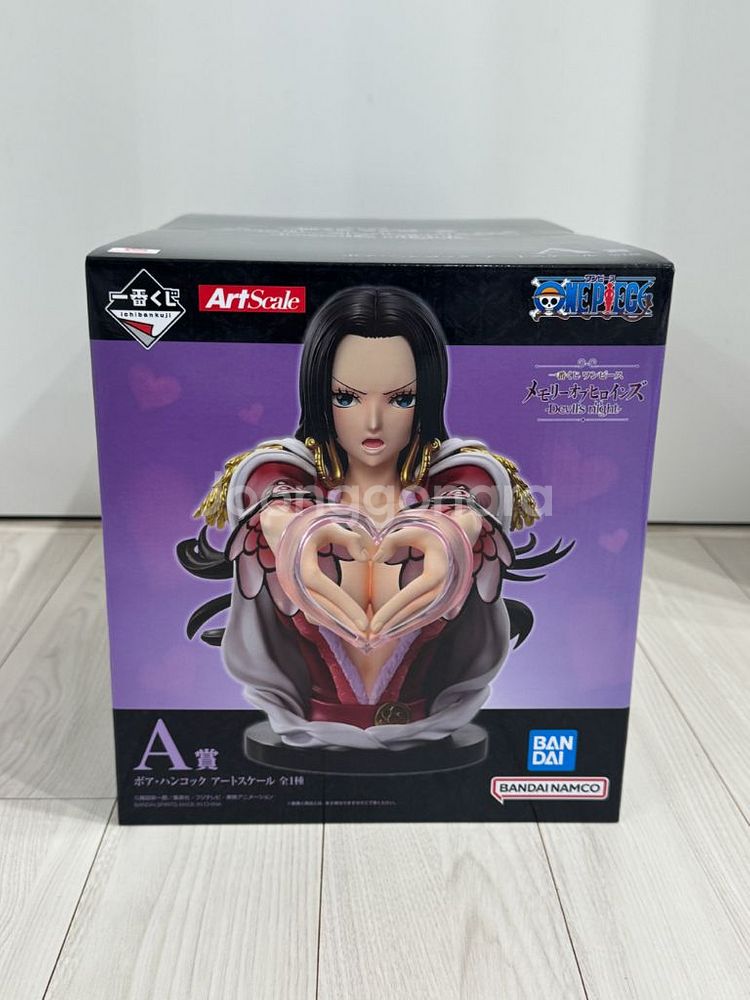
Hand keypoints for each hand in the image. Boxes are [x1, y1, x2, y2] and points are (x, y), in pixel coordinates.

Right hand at [298, 522, 374, 637]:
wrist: (277, 531)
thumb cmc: (307, 526)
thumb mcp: (327, 525)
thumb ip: (349, 537)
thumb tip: (367, 557)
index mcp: (301, 566)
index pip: (325, 590)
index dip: (345, 607)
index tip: (364, 622)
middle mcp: (294, 583)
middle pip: (320, 610)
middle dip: (343, 625)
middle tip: (367, 637)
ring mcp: (293, 592)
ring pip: (315, 616)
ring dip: (336, 627)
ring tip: (360, 638)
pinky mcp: (296, 596)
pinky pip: (313, 613)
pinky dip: (329, 621)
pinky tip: (347, 628)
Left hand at [369, 526, 448, 636]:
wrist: (457, 542)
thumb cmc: (433, 535)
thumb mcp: (414, 530)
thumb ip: (393, 540)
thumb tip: (376, 559)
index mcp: (436, 573)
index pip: (409, 596)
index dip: (391, 611)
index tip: (374, 624)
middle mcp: (442, 589)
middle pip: (413, 611)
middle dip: (392, 624)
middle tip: (371, 636)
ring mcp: (443, 597)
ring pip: (418, 616)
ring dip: (399, 628)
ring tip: (378, 638)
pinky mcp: (441, 601)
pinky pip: (422, 614)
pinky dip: (407, 623)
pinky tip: (392, 631)